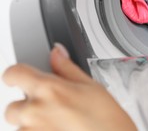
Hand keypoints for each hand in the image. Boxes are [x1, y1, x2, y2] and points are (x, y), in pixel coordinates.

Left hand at [2, 43, 136, 130]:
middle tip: (52, 108)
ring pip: (21, 126)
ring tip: (60, 123)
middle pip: (13, 106)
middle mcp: (34, 111)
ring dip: (34, 124)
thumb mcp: (91, 86)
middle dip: (28, 106)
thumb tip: (56, 53)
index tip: (22, 77)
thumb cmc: (107, 118)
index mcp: (48, 89)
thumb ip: (67, 68)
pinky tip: (60, 130)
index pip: (13, 73)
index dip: (18, 74)